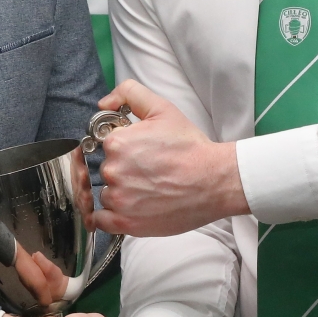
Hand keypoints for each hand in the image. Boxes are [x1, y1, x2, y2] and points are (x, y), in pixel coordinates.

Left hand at [91, 80, 248, 235]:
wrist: (214, 181)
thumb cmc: (191, 147)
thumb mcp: (162, 109)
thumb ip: (130, 94)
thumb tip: (104, 103)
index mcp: (117, 142)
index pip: (108, 147)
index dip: (126, 150)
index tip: (142, 156)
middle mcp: (113, 170)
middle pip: (107, 171)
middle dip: (125, 172)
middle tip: (151, 174)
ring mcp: (118, 199)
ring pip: (108, 195)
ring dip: (122, 194)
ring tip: (150, 192)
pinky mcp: (126, 223)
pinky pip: (103, 221)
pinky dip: (113, 217)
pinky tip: (132, 210)